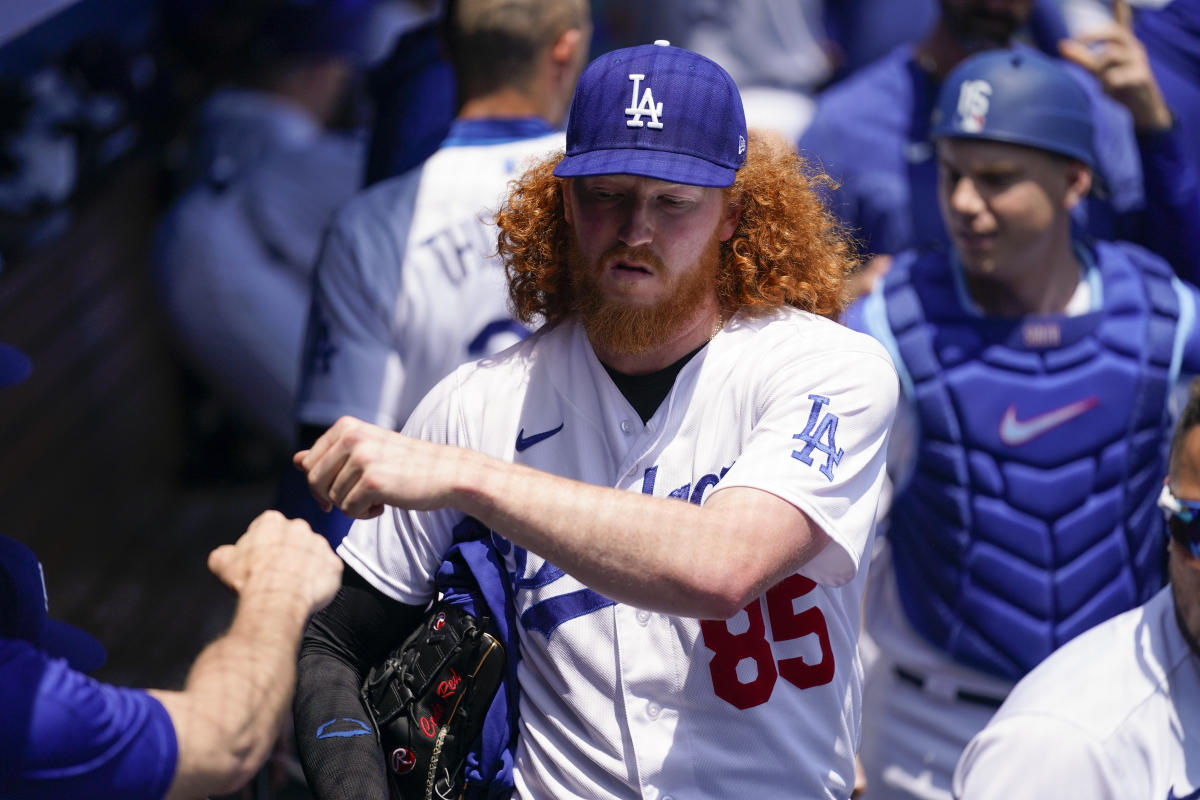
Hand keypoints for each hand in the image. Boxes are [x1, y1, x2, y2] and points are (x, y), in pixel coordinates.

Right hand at [207, 510, 342, 611]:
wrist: (275, 599)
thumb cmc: (250, 579)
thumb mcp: (221, 562)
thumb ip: (224, 553)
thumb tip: (224, 555)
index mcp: (272, 522)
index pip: (268, 529)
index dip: (262, 547)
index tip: (260, 560)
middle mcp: (299, 527)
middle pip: (293, 539)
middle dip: (286, 553)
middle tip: (277, 573)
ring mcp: (319, 545)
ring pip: (312, 554)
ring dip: (305, 566)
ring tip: (292, 585)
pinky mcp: (334, 564)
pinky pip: (328, 572)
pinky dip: (320, 581)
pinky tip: (307, 591)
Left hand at [293, 416, 462, 518]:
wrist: (446, 473)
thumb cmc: (406, 464)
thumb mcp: (366, 452)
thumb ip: (330, 455)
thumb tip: (295, 459)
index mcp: (346, 426)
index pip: (307, 462)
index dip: (318, 484)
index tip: (337, 492)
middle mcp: (351, 437)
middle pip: (314, 481)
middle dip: (331, 497)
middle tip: (357, 499)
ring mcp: (362, 458)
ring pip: (333, 498)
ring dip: (353, 506)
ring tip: (378, 497)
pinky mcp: (372, 481)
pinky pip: (349, 510)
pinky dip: (365, 514)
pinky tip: (384, 505)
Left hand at [1058, 0, 1171, 130]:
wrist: (1141, 108)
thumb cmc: (1118, 85)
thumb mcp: (1098, 70)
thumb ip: (1081, 57)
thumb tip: (1061, 44)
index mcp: (1124, 44)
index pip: (1122, 22)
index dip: (1120, 8)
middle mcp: (1133, 47)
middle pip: (1113, 33)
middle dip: (1092, 35)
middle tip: (1075, 41)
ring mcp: (1139, 61)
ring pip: (1110, 56)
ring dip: (1098, 68)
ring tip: (1100, 81)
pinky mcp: (1142, 76)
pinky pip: (1114, 77)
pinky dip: (1106, 85)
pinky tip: (1110, 90)